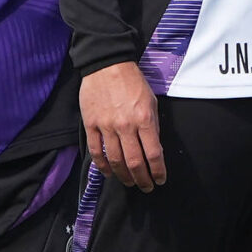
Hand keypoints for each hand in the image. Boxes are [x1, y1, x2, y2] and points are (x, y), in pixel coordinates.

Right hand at [81, 61, 165, 189]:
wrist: (106, 64)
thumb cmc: (132, 81)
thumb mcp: (151, 101)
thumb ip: (153, 125)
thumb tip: (155, 148)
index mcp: (144, 119)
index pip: (154, 154)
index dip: (158, 171)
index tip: (160, 180)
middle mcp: (125, 126)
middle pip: (134, 162)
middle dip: (142, 179)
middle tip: (146, 187)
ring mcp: (106, 126)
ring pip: (115, 160)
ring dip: (124, 176)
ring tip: (130, 183)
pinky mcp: (90, 125)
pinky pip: (96, 151)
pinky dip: (103, 166)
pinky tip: (109, 173)